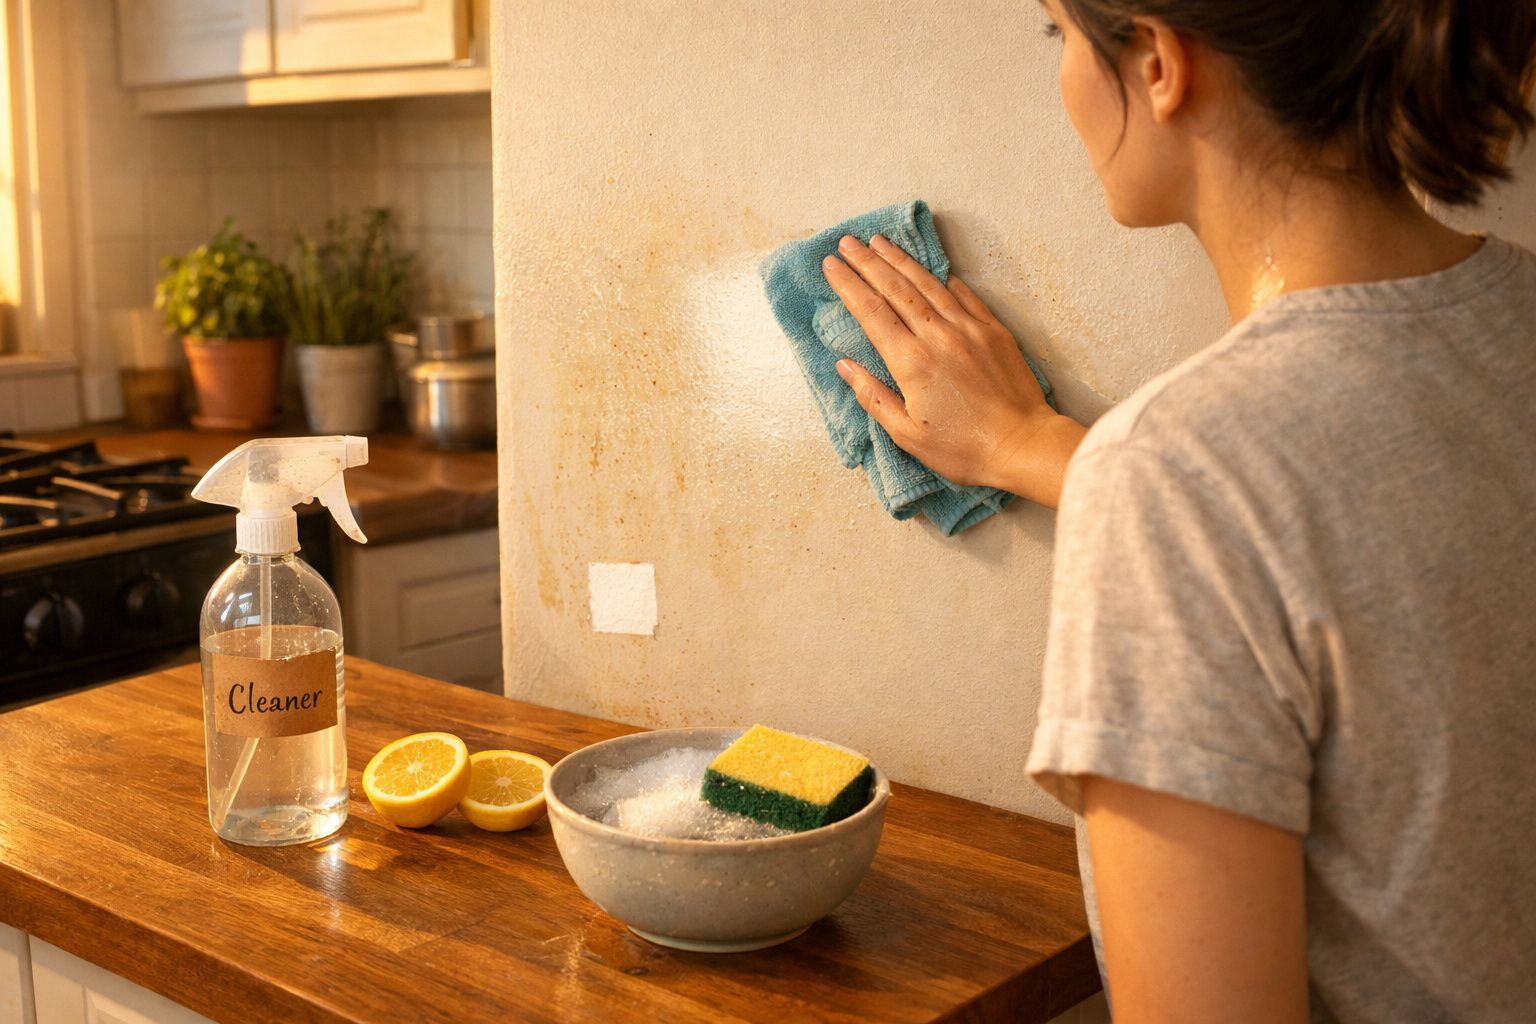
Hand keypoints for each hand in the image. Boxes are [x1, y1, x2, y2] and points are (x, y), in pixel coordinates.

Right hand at [823, 234, 1084, 508]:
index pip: (871, 312)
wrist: (1023, 445)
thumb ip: (873, 396)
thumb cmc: (963, 449)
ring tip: (880, 242)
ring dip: (901, 261)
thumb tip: (845, 366)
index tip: (831, 265)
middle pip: (895, 289)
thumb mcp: (906, 434)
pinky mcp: (994, 331)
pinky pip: (965, 296)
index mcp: (911, 362)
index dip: (848, 285)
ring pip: (928, 285)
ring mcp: (969, 329)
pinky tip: (934, 269)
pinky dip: (944, 280)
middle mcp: (938, 336)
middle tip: (847, 242)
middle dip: (868, 262)